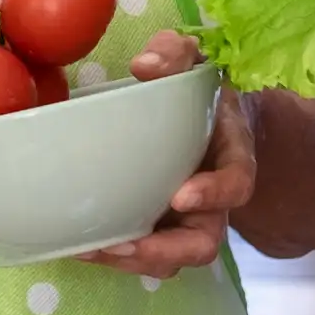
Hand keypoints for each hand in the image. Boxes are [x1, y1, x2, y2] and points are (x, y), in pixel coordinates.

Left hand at [78, 31, 255, 277]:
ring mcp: (185, 220)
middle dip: (165, 250)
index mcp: (231, 158)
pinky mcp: (157, 228)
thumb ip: (174, 54)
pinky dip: (112, 255)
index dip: (215, 195)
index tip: (181, 196)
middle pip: (203, 243)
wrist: (201, 114)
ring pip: (170, 259)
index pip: (237, 184)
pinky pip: (142, 254)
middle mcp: (213, 200)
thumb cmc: (196, 88)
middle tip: (126, 243)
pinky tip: (77, 244)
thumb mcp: (192, 59)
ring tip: (90, 248)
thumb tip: (144, 66)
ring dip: (132, 261)